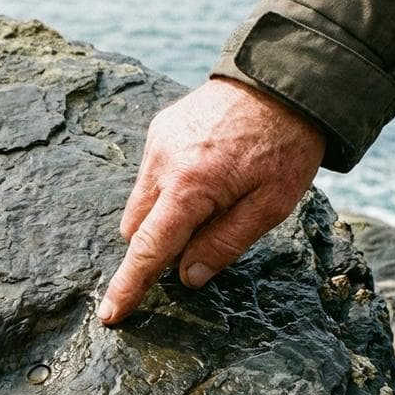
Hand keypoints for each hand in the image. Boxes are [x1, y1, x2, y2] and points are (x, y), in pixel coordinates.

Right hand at [97, 77, 325, 324]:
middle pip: (136, 228)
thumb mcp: (270, 206)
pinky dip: (168, 187)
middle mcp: (162, 164)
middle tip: (201, 237)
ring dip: (162, 215)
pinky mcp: (160, 128)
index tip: (108, 314)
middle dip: (155, 244)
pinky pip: (151, 174)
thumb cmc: (286, 146)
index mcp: (190, 187)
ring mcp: (157, 143)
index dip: (128, 286)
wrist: (285, 80)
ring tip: (213, 196)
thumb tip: (187, 278)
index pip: (148, 249)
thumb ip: (224, 244)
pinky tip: (207, 172)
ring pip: (141, 202)